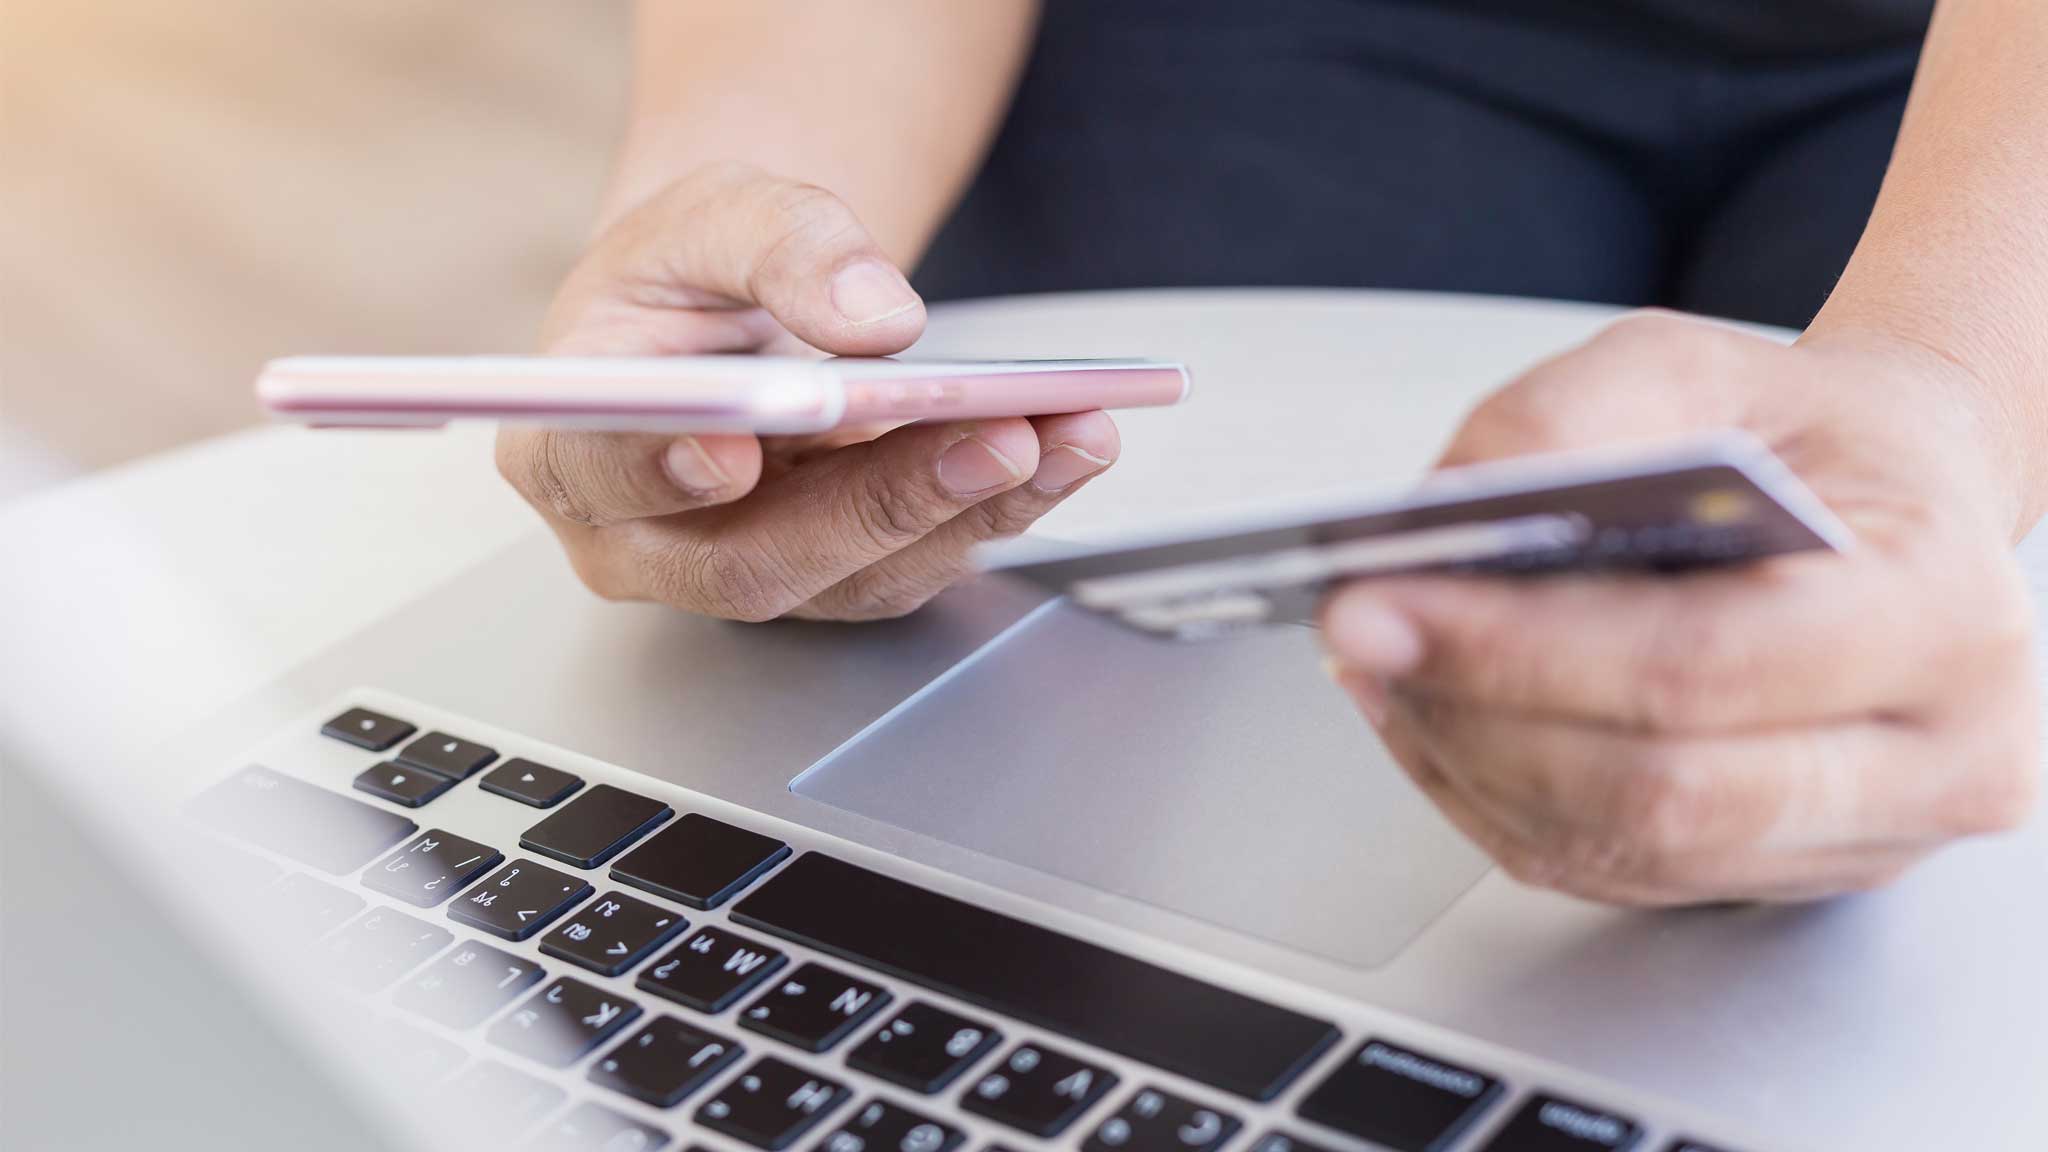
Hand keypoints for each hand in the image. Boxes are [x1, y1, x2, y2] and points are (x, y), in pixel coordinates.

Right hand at [497, 163, 1118, 620]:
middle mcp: (648, 539)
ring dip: (972, 506)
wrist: (739, 303)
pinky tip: (1068, 442)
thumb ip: (782, 244)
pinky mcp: (837, 576)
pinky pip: (921, 560)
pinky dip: (1004, 502)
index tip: (730, 451)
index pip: (592, 471)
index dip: (657, 469)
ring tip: (1065, 429)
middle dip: (881, 502)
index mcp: (566, 445)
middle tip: (988, 438)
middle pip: (753, 559)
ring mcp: (747, 569)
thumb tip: (876, 317)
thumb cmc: (695, 268)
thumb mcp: (719, 210)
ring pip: (859, 575)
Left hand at [1322, 311, 2040, 904]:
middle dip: (1475, 712)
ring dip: (1467, 758)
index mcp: (1936, 613)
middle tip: (1358, 633)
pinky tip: (1429, 712)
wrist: (1897, 509)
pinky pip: (1600, 869)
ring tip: (1380, 662)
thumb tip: (1446, 509)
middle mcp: (1931, 757)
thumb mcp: (1699, 367)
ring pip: (1617, 847)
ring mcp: (1860, 841)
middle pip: (1655, 790)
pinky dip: (1488, 793)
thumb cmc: (1812, 442)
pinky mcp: (1777, 877)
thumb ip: (1571, 415)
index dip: (1521, 650)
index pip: (1703, 669)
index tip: (1385, 601)